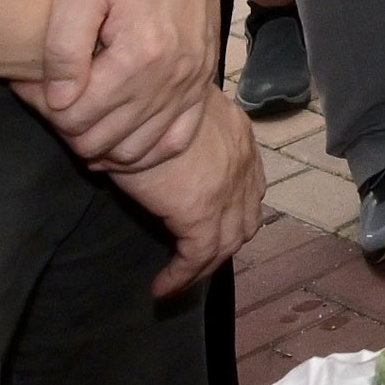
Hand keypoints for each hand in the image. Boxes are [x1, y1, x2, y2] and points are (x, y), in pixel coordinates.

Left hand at [30, 0, 222, 172]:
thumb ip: (64, 48)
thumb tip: (60, 100)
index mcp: (138, 55)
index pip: (82, 116)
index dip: (52, 114)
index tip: (39, 94)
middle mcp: (171, 77)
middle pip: (109, 138)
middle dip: (74, 133)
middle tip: (58, 110)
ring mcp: (192, 84)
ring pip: (141, 147)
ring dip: (106, 148)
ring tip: (82, 128)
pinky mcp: (202, 83)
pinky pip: (178, 139)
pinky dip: (148, 152)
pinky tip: (124, 145)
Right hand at [106, 84, 266, 296]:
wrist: (135, 97)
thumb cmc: (141, 97)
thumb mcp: (171, 110)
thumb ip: (178, 131)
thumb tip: (159, 147)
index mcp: (239, 135)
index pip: (249, 184)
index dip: (234, 210)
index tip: (213, 227)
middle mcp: (244, 162)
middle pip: (246, 218)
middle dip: (225, 242)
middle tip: (198, 260)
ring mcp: (228, 189)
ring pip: (227, 243)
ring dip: (205, 266)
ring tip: (180, 280)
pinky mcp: (202, 213)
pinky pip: (198, 257)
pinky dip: (182, 277)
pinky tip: (162, 287)